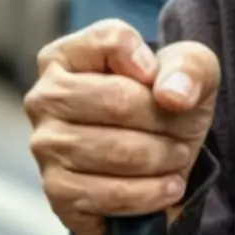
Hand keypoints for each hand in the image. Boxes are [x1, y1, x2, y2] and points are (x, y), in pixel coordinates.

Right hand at [25, 19, 219, 234]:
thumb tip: (172, 95)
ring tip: (175, 156)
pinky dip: (148, 193)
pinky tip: (167, 186)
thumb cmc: (164, 98)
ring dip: (160, 157)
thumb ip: (188, 67)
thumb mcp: (189, 68)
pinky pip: (107, 194)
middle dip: (160, 118)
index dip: (152, 65)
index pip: (111, 41)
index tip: (162, 82)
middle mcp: (45, 98)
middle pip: (116, 99)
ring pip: (114, 150)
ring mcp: (46, 146)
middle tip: (179, 130)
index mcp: (64, 56)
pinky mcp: (57, 192)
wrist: (161, 153)